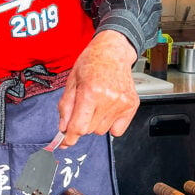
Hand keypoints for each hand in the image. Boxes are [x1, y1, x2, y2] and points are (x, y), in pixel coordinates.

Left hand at [56, 30, 139, 147]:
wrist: (113, 51)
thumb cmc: (91, 62)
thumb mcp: (71, 81)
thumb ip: (66, 106)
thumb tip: (63, 128)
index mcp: (90, 92)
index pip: (79, 127)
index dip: (69, 138)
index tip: (64, 143)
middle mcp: (108, 99)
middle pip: (89, 130)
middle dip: (81, 123)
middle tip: (83, 107)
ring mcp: (122, 103)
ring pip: (102, 131)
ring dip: (95, 122)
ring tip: (96, 103)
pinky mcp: (132, 105)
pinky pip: (117, 130)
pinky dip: (110, 124)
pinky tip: (107, 108)